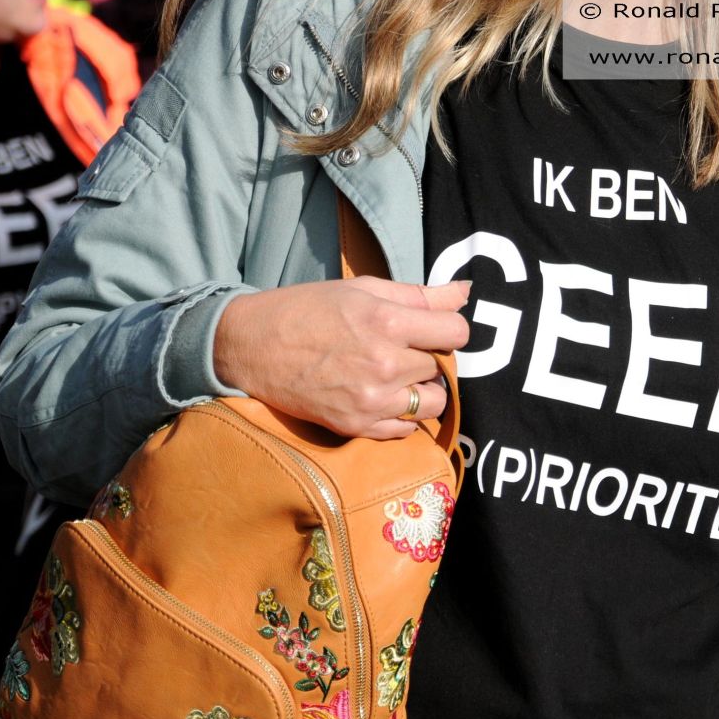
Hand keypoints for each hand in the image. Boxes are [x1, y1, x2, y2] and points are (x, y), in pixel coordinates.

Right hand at [214, 276, 470, 438]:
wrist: (252, 347)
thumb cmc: (306, 310)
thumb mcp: (362, 289)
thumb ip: (419, 295)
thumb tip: (466, 292)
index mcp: (386, 322)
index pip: (456, 332)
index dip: (448, 329)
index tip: (432, 329)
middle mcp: (384, 364)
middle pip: (442, 368)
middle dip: (428, 358)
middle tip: (401, 350)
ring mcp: (372, 400)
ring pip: (432, 403)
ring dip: (422, 390)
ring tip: (396, 376)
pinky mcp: (357, 426)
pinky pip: (406, 429)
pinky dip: (402, 415)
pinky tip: (382, 397)